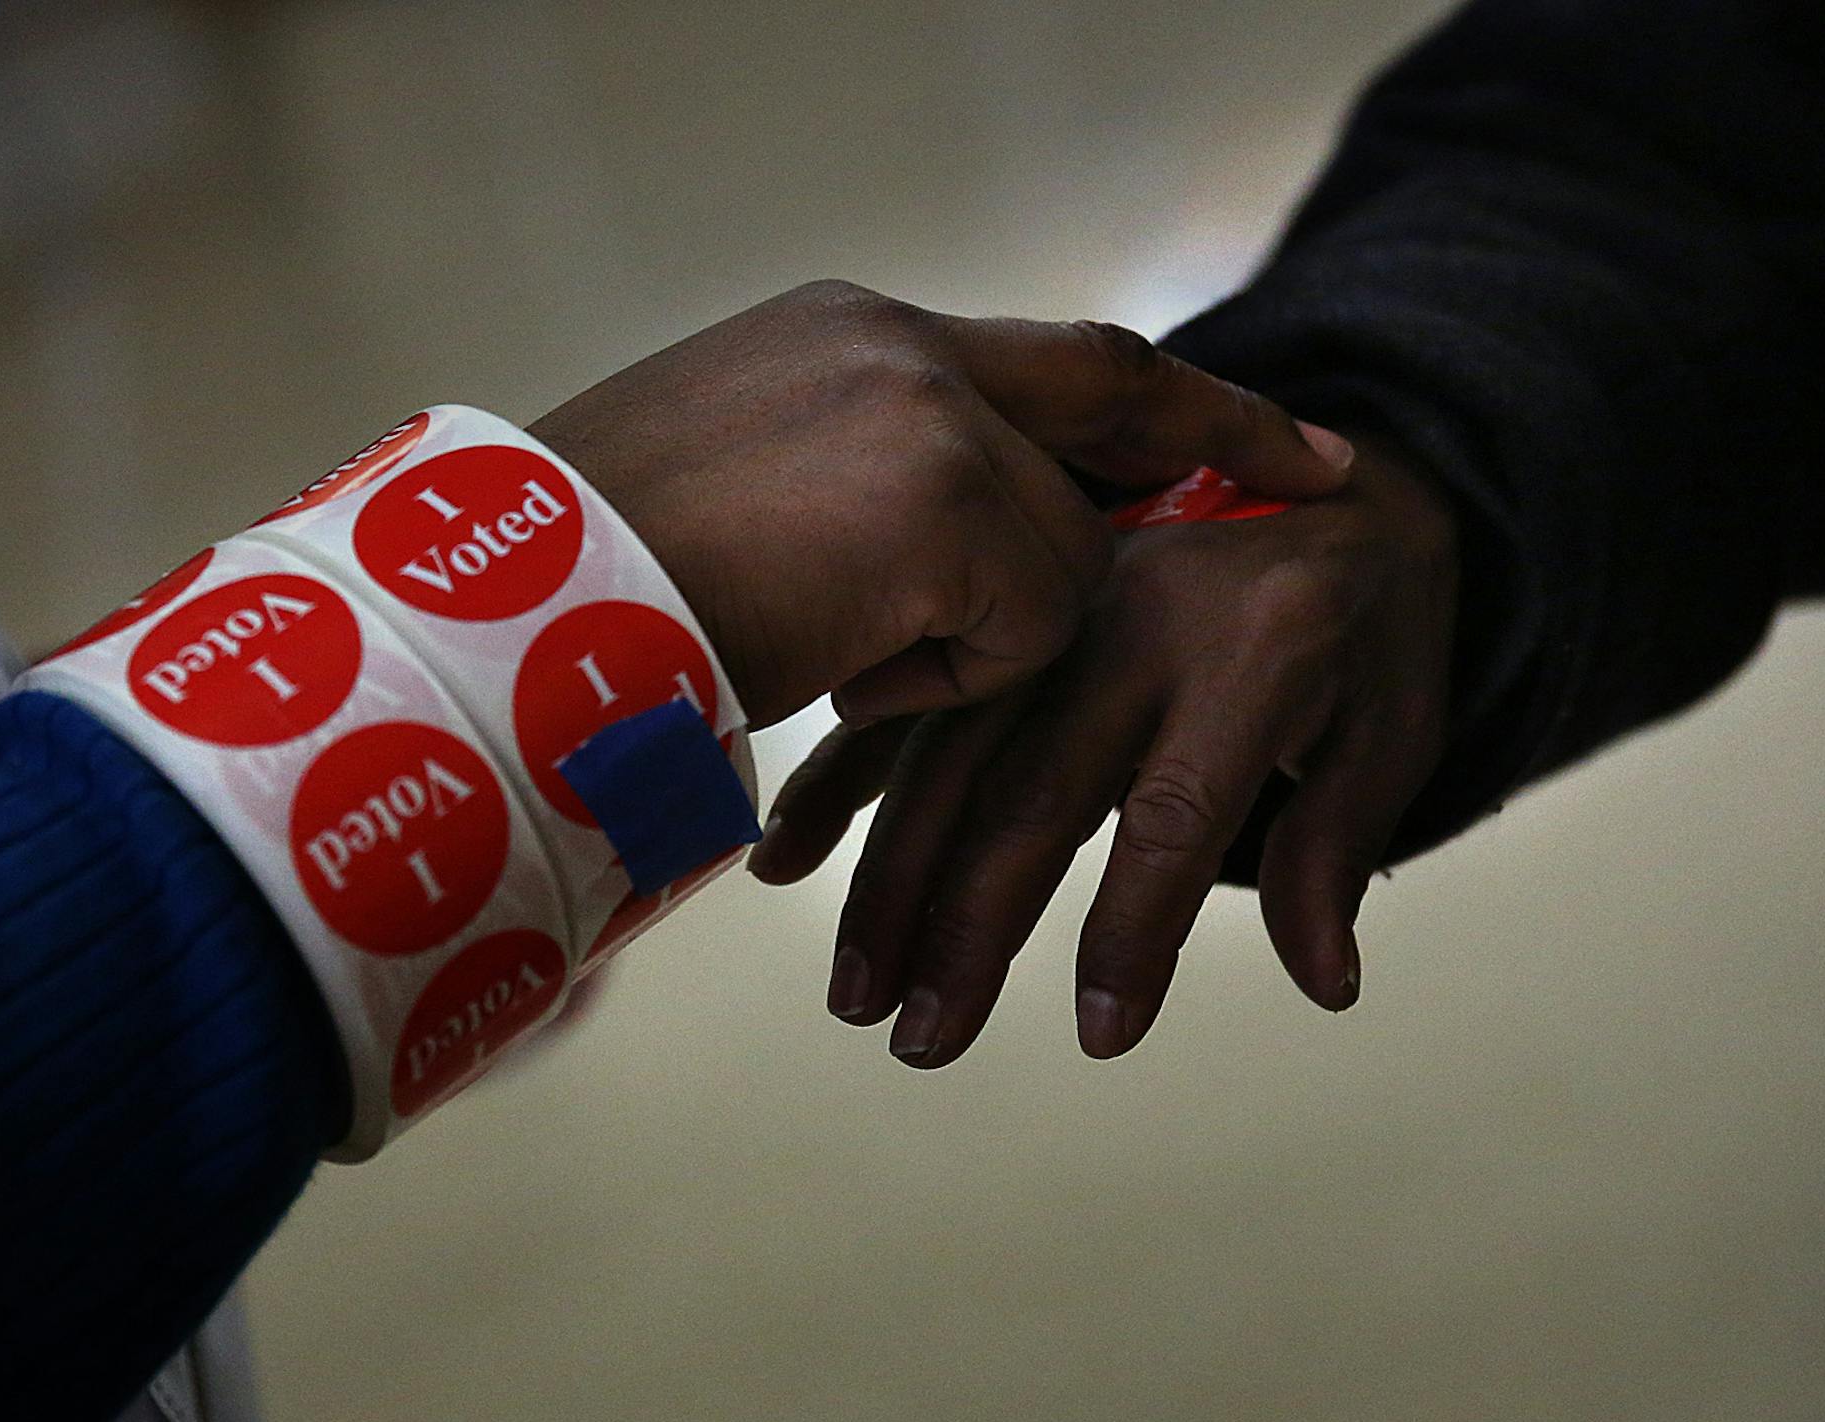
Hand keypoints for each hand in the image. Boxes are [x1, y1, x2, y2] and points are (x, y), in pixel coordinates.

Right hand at [531, 281, 1354, 727]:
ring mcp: (924, 411)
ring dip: (963, 641)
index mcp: (847, 339)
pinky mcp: (943, 494)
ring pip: (1058, 556)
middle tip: (1323, 470)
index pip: (1058, 359)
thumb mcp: (731, 502)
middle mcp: (895, 345)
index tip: (1280, 430)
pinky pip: (1025, 623)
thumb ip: (856, 497)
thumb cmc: (583, 585)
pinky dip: (942, 678)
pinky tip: (830, 666)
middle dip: (1217, 436)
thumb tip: (925, 557)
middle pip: (1100, 411)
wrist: (500, 612)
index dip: (1177, 400)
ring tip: (823, 647)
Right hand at [748, 434, 1458, 1064]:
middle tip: (925, 1044)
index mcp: (1252, 649)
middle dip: (969, 929)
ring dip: (894, 881)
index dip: (1135, 931)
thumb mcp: (1396, 723)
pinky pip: (914, 700)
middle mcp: (1132, 621)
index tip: (1103, 1034)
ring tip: (860, 996)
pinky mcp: (1003, 609)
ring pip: (952, 757)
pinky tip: (788, 859)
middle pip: (1032, 794)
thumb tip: (1325, 985)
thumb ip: (1337, 847)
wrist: (1331, 476)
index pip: (1176, 814)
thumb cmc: (1367, 622)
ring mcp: (1051, 609)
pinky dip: (845, 780)